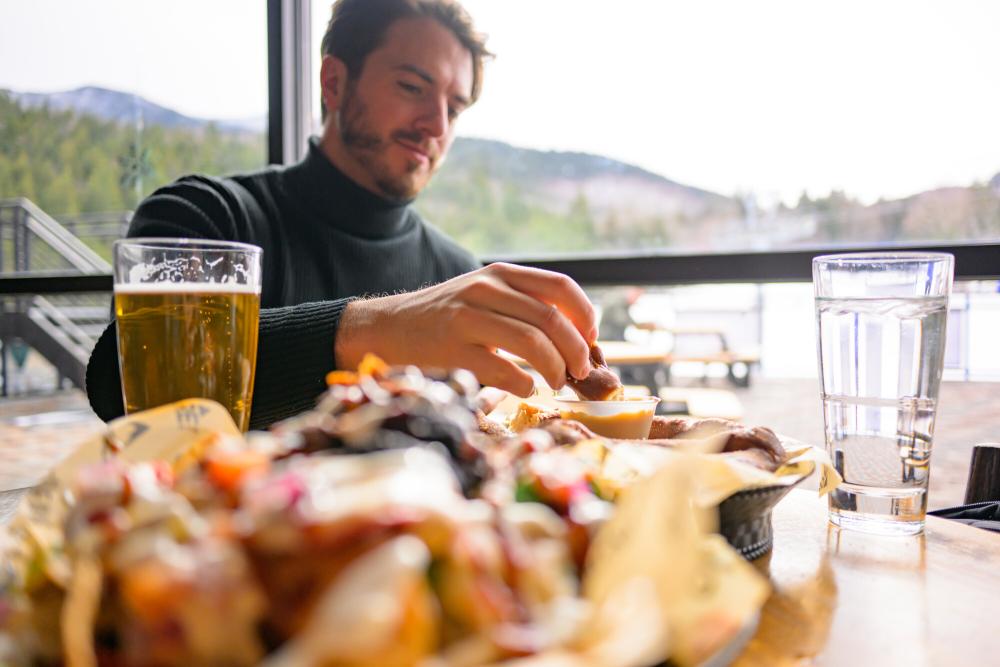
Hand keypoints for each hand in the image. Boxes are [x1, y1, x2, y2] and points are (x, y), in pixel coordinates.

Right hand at [335, 263, 597, 395]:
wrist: (387, 327)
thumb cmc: (444, 318)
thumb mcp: (484, 296)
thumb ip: (523, 305)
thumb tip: (577, 337)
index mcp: (500, 274)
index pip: (560, 286)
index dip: (585, 315)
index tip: (591, 339)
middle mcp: (486, 289)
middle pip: (551, 319)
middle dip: (576, 351)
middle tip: (579, 371)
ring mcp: (468, 319)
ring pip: (533, 344)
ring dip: (555, 370)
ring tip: (555, 383)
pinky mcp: (452, 350)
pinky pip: (504, 371)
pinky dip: (525, 385)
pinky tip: (525, 388)